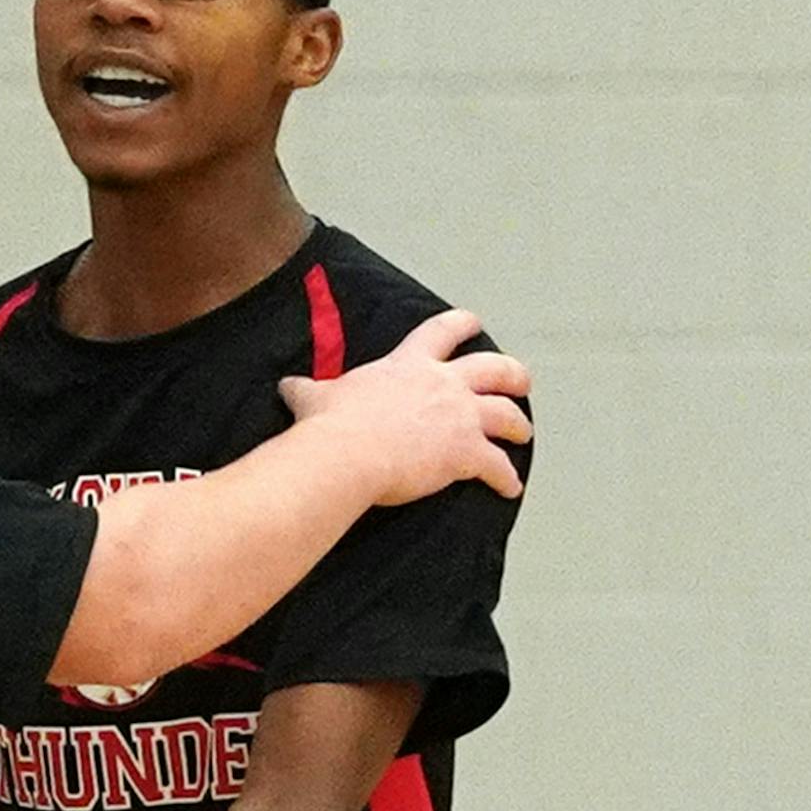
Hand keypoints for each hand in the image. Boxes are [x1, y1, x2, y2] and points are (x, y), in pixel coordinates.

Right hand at [279, 307, 531, 504]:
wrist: (347, 452)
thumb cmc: (332, 424)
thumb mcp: (315, 396)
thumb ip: (308, 390)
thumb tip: (287, 386)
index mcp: (409, 366)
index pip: (441, 332)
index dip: (460, 324)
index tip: (472, 322)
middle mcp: (443, 385)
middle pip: (494, 369)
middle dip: (512, 375)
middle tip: (520, 381)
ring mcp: (460, 418)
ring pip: (506, 416)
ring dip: (518, 425)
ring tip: (523, 432)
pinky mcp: (466, 453)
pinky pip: (497, 467)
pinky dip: (507, 479)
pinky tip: (511, 487)